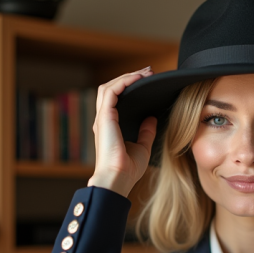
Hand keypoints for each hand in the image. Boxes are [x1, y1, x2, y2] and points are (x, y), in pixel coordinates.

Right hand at [87, 67, 157, 196]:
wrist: (118, 179)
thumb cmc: (128, 170)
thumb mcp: (142, 148)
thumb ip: (146, 132)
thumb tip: (151, 118)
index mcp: (110, 127)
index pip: (115, 100)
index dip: (129, 88)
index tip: (146, 82)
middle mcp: (103, 120)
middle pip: (111, 89)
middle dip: (128, 78)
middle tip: (147, 73)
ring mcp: (102, 118)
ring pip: (109, 87)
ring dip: (126, 77)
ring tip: (144, 73)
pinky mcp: (104, 117)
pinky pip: (112, 91)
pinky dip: (124, 82)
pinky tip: (138, 79)